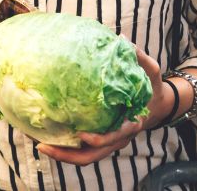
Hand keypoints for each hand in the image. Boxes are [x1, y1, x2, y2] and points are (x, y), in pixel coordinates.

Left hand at [37, 46, 174, 165]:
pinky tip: (46, 138)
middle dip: (68, 156)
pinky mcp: (101, 141)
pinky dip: (66, 148)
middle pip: (92, 155)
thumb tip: (121, 39)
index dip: (98, 139)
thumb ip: (139, 57)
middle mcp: (118, 138)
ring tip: (39, 145)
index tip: (81, 135)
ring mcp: (109, 142)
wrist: (157, 105)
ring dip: (63, 155)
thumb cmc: (152, 87)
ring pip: (85, 157)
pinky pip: (82, 150)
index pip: (114, 138)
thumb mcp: (151, 71)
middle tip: (43, 146)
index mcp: (131, 124)